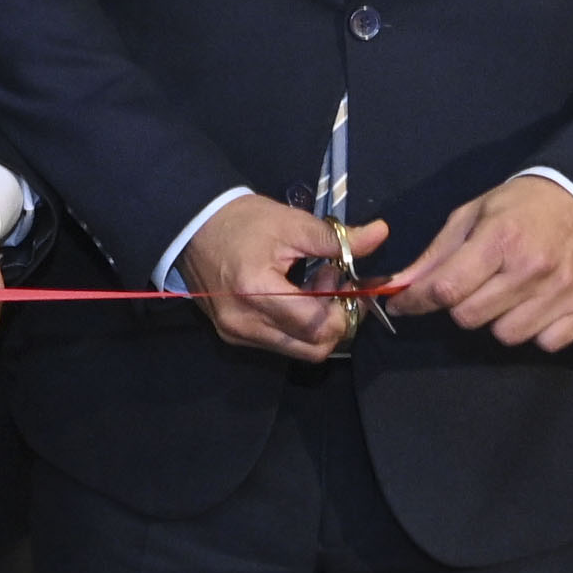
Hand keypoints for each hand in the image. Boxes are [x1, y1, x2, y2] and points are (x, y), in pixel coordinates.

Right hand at [177, 192, 379, 367]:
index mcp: (257, 292)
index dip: (345, 308)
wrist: (192, 226)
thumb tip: (380, 235)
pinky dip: (296, 326)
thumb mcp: (291, 223)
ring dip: (316, 325)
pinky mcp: (233, 336)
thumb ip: (337, 239)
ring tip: (311, 287)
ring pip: (299, 351)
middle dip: (335, 320)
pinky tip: (293, 296)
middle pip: (313, 348)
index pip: (319, 326)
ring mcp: (236, 334)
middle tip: (331, 281)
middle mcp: (245, 323)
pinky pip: (279, 344)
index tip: (345, 278)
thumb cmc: (241, 221)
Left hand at [381, 176, 572, 353]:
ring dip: (499, 319)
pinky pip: (545, 343)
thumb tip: (400, 287)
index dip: (416, 301)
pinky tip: (538, 303)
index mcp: (501, 237)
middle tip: (474, 286)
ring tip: (510, 292)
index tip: (403, 304)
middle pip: (470, 317)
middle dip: (461, 305)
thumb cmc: (523, 207)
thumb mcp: (473, 215)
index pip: (447, 289)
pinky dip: (537, 330)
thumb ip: (437, 254)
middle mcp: (533, 266)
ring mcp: (564, 289)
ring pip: (507, 336)